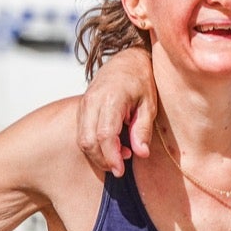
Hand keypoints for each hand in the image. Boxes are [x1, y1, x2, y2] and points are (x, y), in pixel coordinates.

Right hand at [77, 47, 157, 176]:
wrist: (127, 60)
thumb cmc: (141, 81)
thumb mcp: (149, 104)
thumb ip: (143, 129)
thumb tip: (142, 154)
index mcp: (111, 98)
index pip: (104, 134)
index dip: (111, 156)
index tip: (121, 171)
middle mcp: (92, 101)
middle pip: (88, 140)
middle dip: (102, 160)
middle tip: (121, 168)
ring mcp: (84, 104)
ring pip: (82, 139)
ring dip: (99, 154)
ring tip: (122, 155)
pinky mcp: (82, 108)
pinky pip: (82, 133)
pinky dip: (95, 145)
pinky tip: (114, 146)